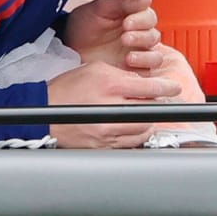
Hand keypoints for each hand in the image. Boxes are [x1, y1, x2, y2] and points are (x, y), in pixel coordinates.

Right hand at [46, 61, 182, 148]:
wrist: (43, 113)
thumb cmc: (64, 90)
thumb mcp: (94, 69)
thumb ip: (122, 74)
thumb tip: (144, 83)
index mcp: (110, 85)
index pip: (150, 88)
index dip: (167, 88)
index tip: (174, 88)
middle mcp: (111, 110)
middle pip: (151, 111)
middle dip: (153, 106)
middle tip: (150, 101)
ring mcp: (108, 132)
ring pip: (143, 130)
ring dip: (144, 122)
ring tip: (135, 115)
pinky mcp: (104, 146)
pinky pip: (130, 143)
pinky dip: (133, 135)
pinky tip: (126, 128)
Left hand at [63, 0, 160, 70]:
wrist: (67, 44)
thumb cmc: (83, 24)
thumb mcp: (101, 8)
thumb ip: (124, 3)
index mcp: (134, 18)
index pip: (149, 18)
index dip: (141, 20)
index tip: (126, 22)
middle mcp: (139, 36)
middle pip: (153, 37)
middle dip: (141, 37)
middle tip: (124, 37)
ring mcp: (136, 55)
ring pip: (154, 57)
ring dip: (145, 57)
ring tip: (128, 57)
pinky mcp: (130, 72)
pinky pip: (144, 74)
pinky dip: (140, 71)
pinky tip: (127, 67)